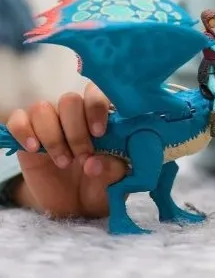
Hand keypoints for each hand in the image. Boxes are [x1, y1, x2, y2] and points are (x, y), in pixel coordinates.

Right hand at [5, 83, 126, 218]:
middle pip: (70, 100)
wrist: (72, 204)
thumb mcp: (113, 180)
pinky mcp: (26, 133)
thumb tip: (93, 164)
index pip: (96, 92)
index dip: (96, 107)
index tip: (98, 133)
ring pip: (43, 108)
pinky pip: (18, 119)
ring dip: (53, 137)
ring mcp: (49, 121)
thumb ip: (111, 169)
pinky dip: (24, 132)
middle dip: (76, 132)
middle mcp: (75, 113)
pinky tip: (34, 149)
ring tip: (63, 162)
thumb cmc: (98, 183)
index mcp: (100, 115)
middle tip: (82, 157)